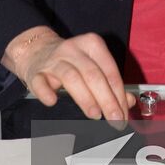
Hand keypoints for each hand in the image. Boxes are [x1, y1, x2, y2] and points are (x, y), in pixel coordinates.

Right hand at [2, 27, 132, 123]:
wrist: (36, 51)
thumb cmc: (70, 61)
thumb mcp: (93, 65)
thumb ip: (111, 82)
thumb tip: (128, 102)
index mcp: (92, 45)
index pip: (110, 71)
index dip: (119, 94)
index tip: (123, 114)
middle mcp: (74, 50)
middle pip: (93, 74)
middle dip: (107, 99)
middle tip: (114, 119)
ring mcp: (54, 60)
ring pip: (71, 77)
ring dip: (85, 98)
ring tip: (95, 114)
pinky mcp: (36, 72)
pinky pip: (40, 81)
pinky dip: (46, 91)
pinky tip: (53, 101)